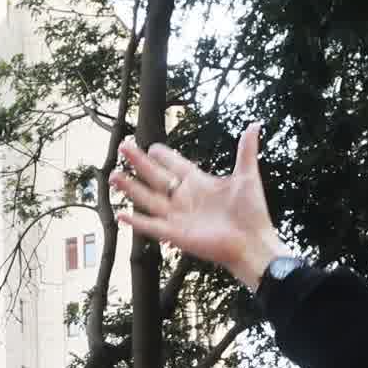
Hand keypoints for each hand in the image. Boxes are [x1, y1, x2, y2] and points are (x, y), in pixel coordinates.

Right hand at [109, 127, 282, 286]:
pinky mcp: (175, 234)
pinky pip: (151, 226)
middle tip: (124, 146)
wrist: (253, 243)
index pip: (174, 165)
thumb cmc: (252, 213)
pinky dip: (136, 222)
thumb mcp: (247, 176)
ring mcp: (178, 216)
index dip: (163, 155)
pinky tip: (121, 213)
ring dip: (130, 187)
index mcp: (198, 182)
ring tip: (112, 175)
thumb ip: (245, 151)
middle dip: (139, 162)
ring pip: (147, 198)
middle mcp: (184, 198)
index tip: (151, 146)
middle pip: (155, 176)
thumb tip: (254, 125)